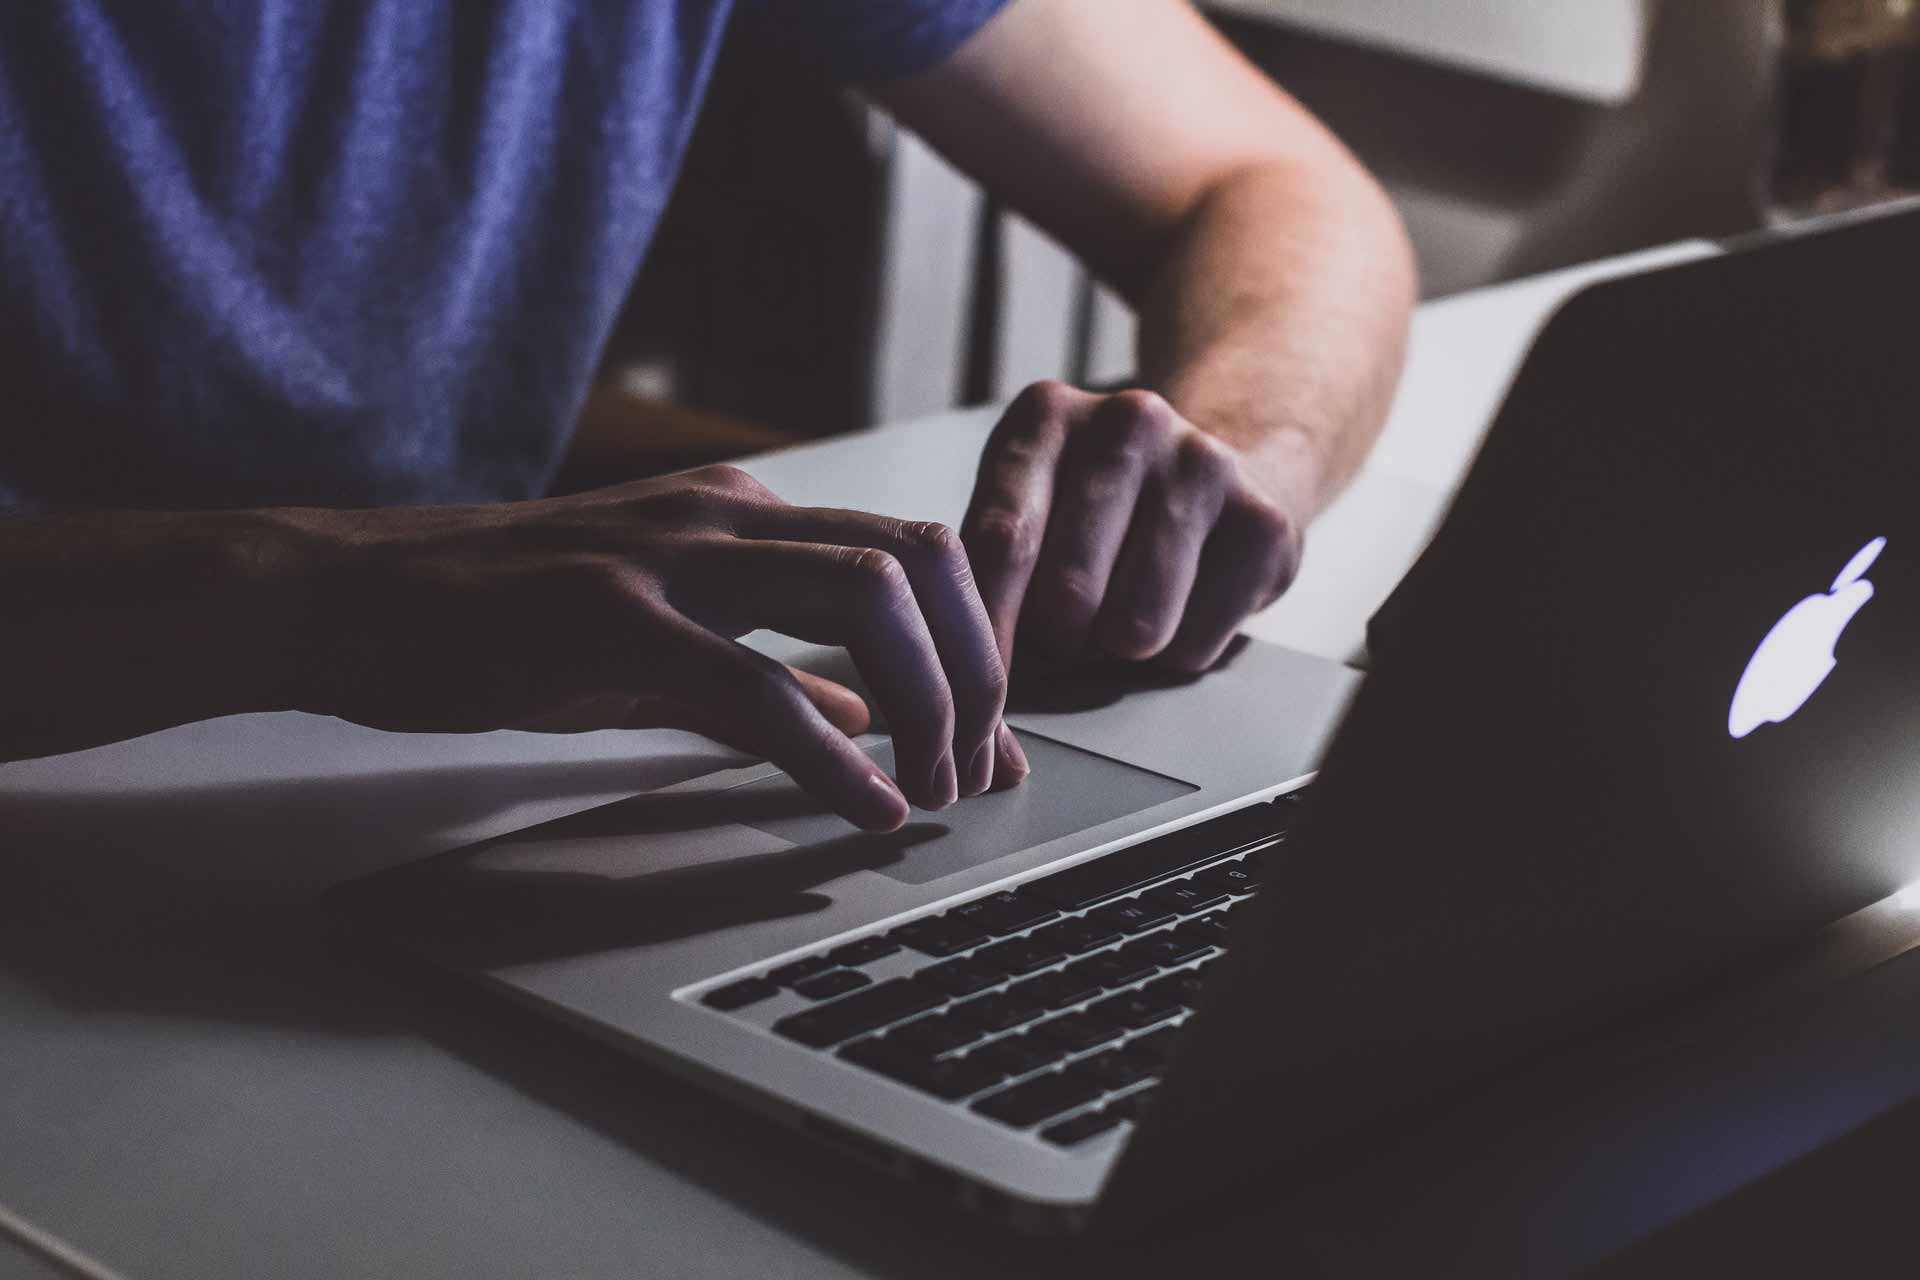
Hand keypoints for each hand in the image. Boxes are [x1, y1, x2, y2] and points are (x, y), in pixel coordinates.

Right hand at [291, 466, 1025, 830]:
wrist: (351, 600)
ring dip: (926, 701)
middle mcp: (725, 515)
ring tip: (931, 787)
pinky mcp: (611, 620)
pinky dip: (832, 756)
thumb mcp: (660, 639)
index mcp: (743, 513)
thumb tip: (868, 715)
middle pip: (919, 559)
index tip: (994, 734)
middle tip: (976, 766)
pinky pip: (756, 685)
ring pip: (865, 599)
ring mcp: (670, 559)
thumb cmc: (501, 620)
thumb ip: (772, 668)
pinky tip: (864, 807)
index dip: (976, 643)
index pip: (912, 552)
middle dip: (976, 669)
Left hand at [960, 382, 1310, 675]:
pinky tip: (1178, 608)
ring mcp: (1203, 465)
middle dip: (1057, 641)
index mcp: (1046, 415)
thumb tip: (966, 662)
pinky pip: (1194, 645)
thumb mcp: (1025, 507)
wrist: (1210, 477)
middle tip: (1067, 629)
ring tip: (1119, 616)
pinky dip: (1175, 654)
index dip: (987, 629)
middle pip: (1067, 592)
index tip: (978, 685)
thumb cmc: (1092, 511)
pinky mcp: (1263, 520)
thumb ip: (987, 568)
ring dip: (1117, 651)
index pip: (1002, 539)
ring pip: (1136, 628)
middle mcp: (1128, 422)